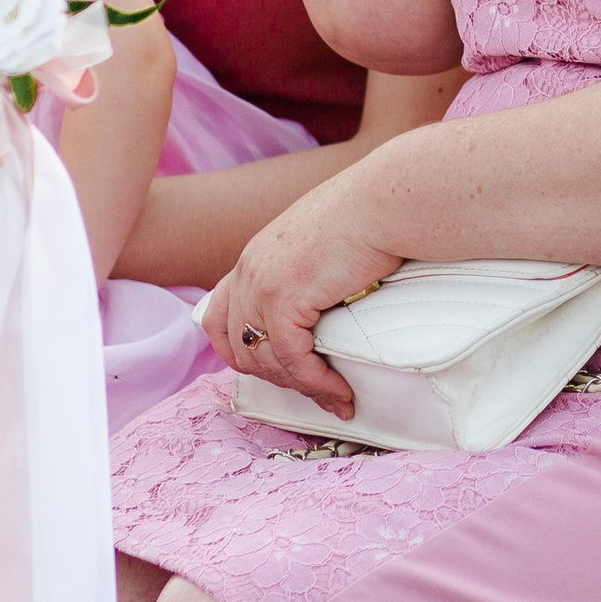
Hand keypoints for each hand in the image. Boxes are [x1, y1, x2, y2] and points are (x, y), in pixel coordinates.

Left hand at [198, 179, 400, 418]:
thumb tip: (321, 305)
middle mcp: (248, 272)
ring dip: (304, 388)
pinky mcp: (283, 299)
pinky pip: (293, 360)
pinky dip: (316, 382)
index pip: (217, 318)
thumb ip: (304, 272)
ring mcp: (261, 285)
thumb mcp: (319, 244)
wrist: (383, 202)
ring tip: (337, 398)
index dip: (238, 353)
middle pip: (240, 349)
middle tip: (317, 393)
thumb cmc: (367, 216)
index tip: (273, 372)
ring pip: (267, 362)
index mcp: (253, 258)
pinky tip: (340, 390)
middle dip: (278, 380)